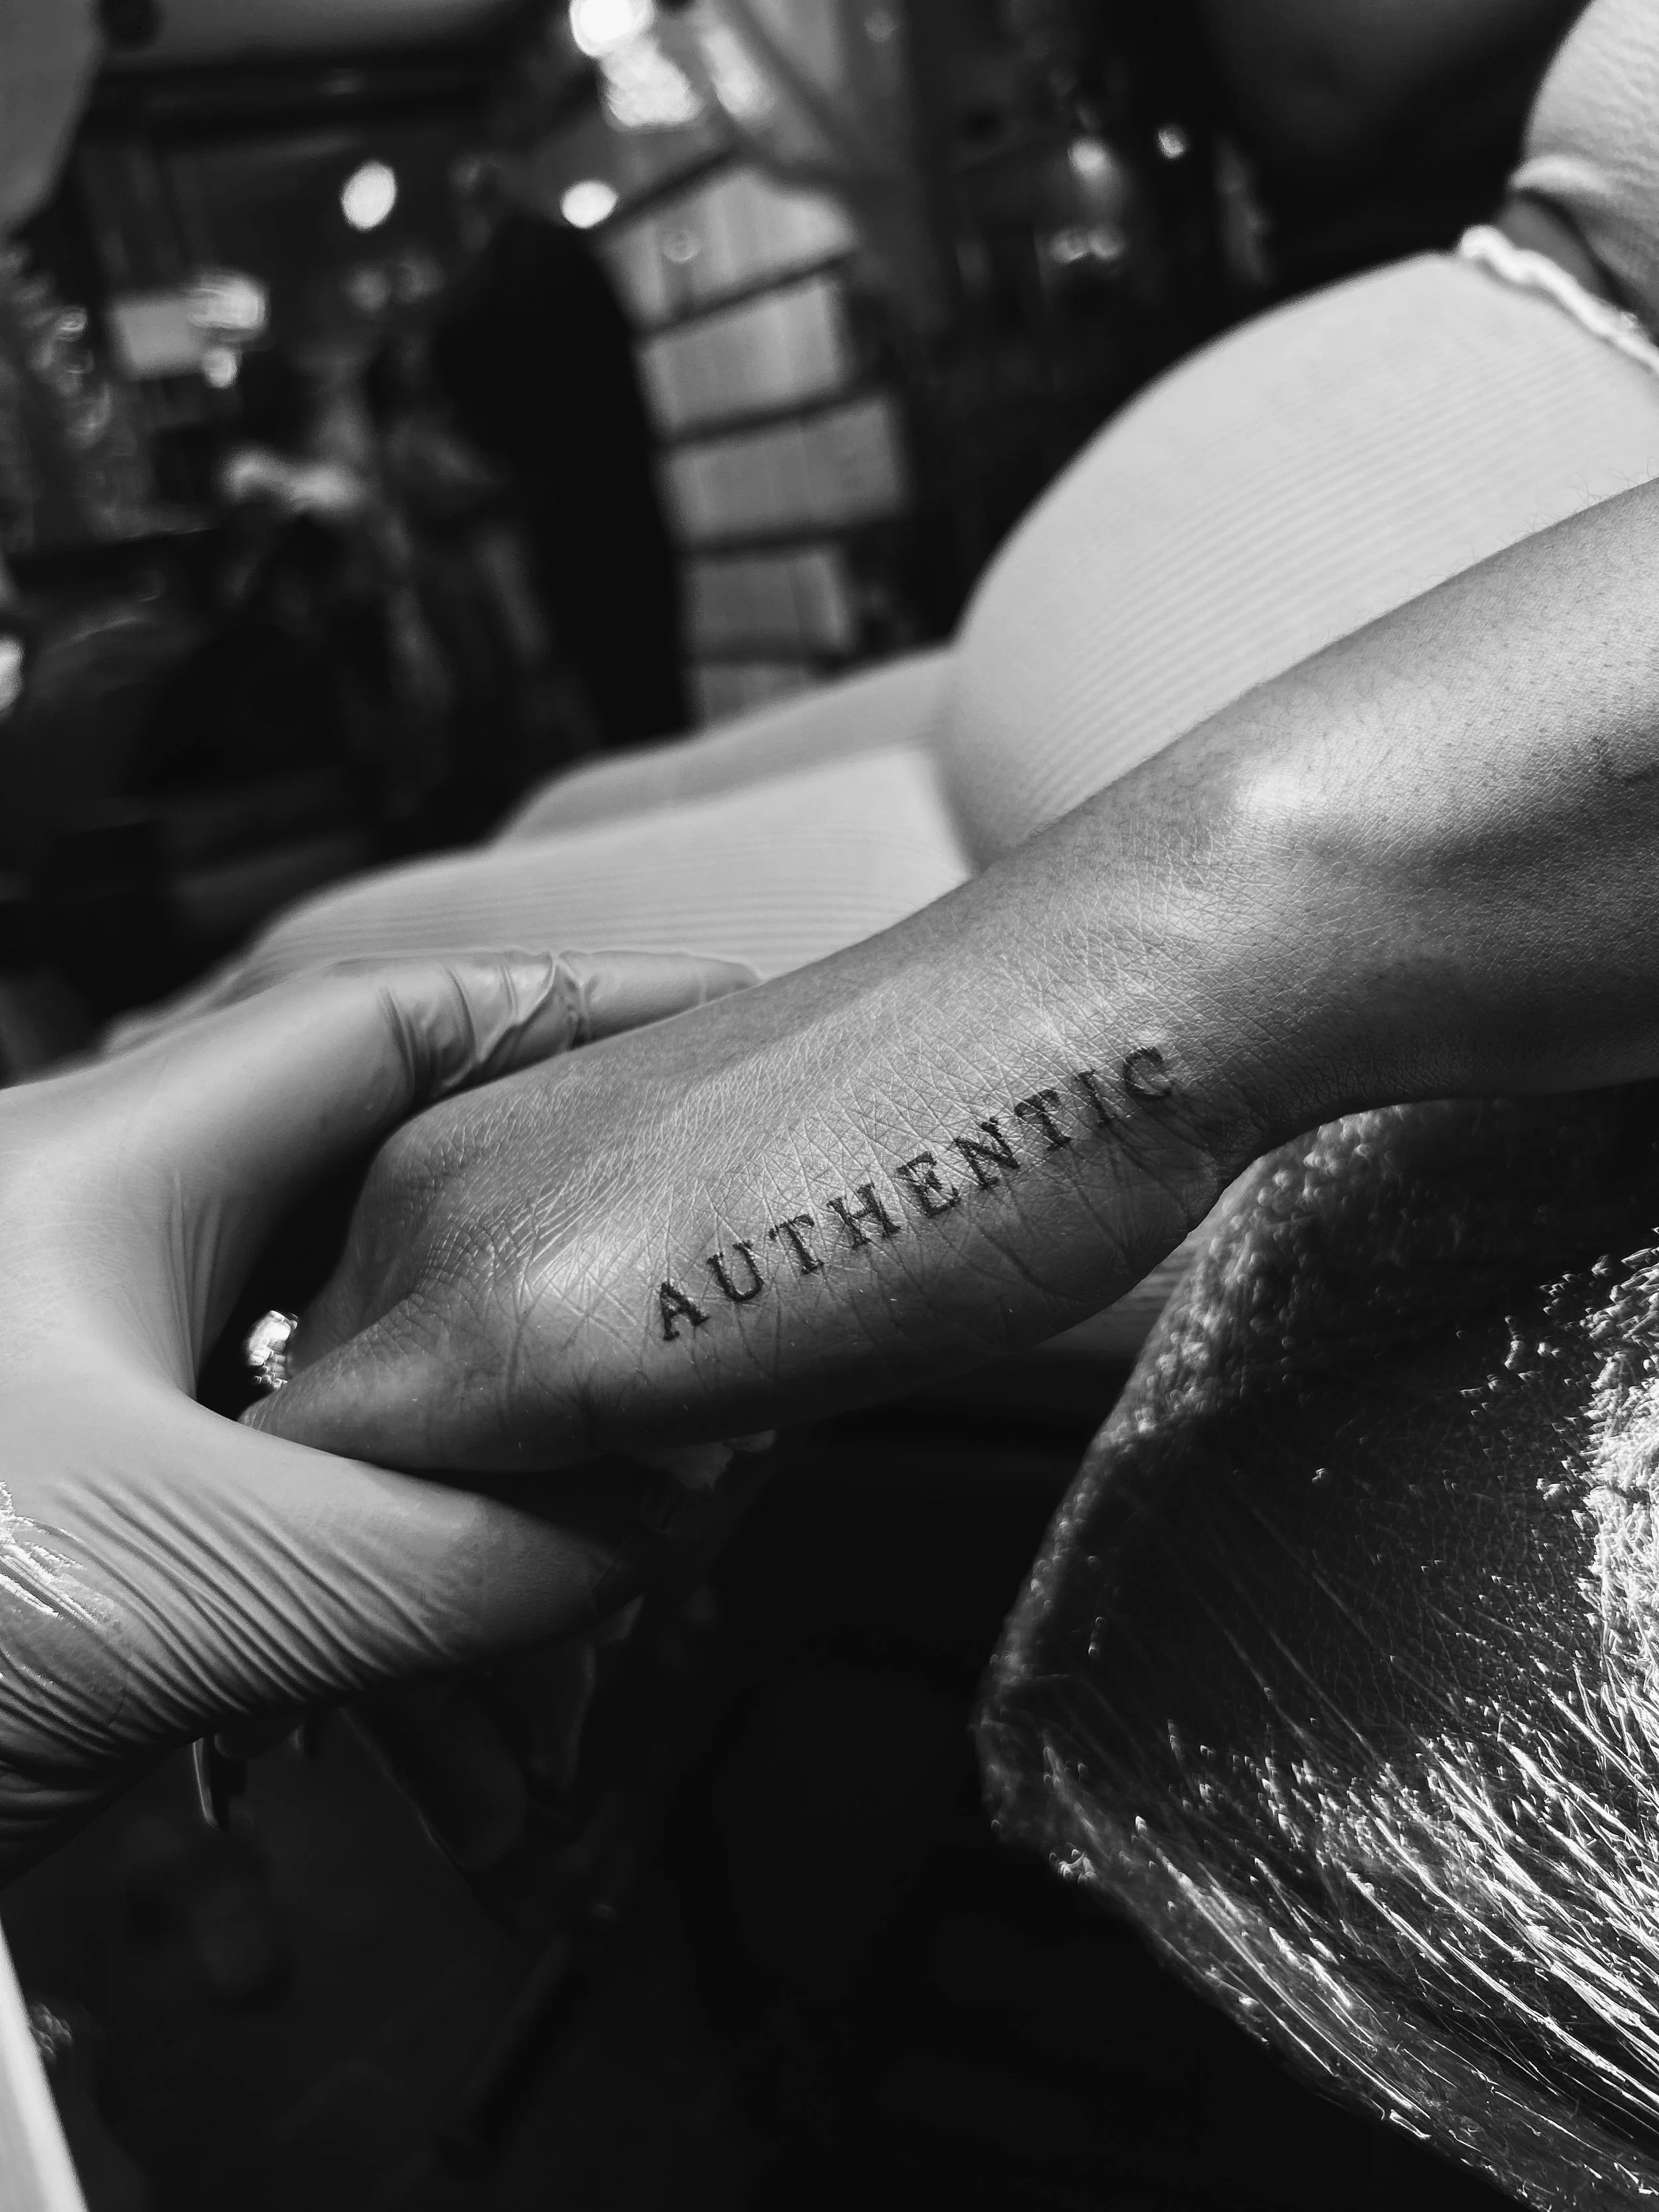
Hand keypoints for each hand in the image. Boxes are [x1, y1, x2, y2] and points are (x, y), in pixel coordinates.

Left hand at [0, 946, 754, 1871]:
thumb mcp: (174, 1568)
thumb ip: (450, 1555)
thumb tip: (641, 1534)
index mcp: (118, 1170)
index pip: (393, 1026)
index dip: (571, 1009)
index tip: (711, 1029)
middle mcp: (111, 1261)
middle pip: (399, 1234)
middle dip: (548, 1335)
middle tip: (683, 1372)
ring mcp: (97, 1404)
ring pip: (349, 1427)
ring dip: (459, 1552)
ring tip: (550, 1679)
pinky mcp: (88, 1536)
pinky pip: (278, 1559)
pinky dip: (359, 1656)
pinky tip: (405, 1777)